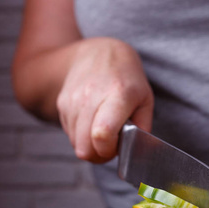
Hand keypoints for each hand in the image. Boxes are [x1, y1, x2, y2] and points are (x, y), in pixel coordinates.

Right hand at [57, 38, 153, 162]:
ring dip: (90, 146)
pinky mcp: (63, 103)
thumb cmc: (127, 79)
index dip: (108, 150)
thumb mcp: (145, 99)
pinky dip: (80, 136)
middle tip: (110, 147)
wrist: (98, 53)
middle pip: (85, 146)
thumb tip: (134, 150)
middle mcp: (92, 96)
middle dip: (99, 155)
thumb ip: (142, 127)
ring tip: (103, 134)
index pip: (103, 133)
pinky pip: (69, 134)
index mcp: (118, 95)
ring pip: (75, 144)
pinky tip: (91, 124)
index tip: (116, 148)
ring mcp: (73, 100)